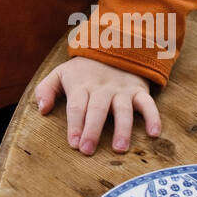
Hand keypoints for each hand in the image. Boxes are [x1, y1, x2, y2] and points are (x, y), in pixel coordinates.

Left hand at [34, 56, 160, 154]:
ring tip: (119, 148)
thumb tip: (42, 110)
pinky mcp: (138, 91)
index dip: (75, 124)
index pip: (77, 106)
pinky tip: (154, 133)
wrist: (112, 46)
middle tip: (88, 150)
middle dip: (92, 130)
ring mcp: (121, 90)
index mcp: (81, 85)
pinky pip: (148, 103)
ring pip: (122, 109)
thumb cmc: (82, 70)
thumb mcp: (60, 73)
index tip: (74, 143)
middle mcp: (102, 88)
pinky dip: (153, 117)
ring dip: (122, 128)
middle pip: (96, 109)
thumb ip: (46, 89)